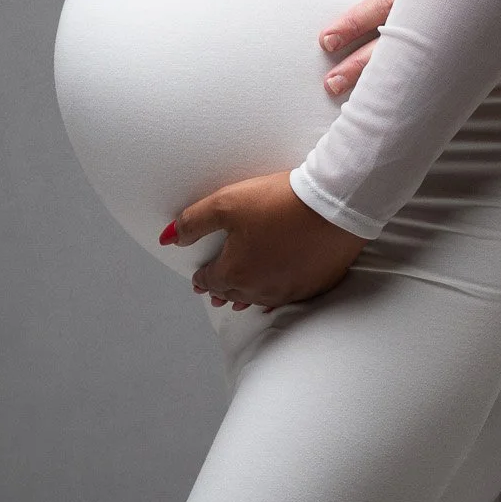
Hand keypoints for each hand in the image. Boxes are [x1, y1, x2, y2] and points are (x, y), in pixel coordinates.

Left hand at [162, 171, 365, 309]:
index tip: (198, 278)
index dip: (201, 278)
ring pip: (259, 299)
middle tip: (214, 292)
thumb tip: (168, 238)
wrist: (332, 203)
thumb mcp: (226, 202)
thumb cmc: (278, 201)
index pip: (210, 280)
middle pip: (233, 294)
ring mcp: (289, 289)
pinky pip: (288, 297)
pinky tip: (275, 296)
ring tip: (239, 300)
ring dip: (246, 297)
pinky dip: (276, 296)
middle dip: (221, 291)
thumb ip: (193, 221)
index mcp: (235, 272)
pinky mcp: (314, 284)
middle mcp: (260, 288)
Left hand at [316, 0, 500, 101]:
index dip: (355, 24)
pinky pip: (469, 75)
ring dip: (396, 83)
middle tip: (332, 83)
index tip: (326, 41)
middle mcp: (462, 10)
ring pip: (430, 65)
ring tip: (363, 103)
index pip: (388, 4)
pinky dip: (444, 90)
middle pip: (401, 42)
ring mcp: (485, 36)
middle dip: (363, 66)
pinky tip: (425, 106)